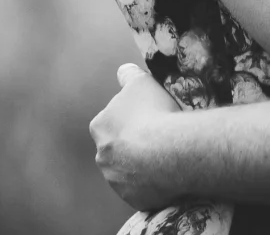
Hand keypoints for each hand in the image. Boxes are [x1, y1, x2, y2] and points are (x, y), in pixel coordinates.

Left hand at [90, 63, 183, 210]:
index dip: (128, 119)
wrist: (170, 151)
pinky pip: (142, 191)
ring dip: (141, 166)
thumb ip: (128, 75)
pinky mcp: (133, 198)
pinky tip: (168, 174)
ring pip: (127, 171)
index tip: (145, 118)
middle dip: (132, 145)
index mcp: (99, 127)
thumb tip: (123, 71)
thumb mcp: (141, 82)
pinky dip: (152, 184)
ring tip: (166, 156)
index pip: (109, 122)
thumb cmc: (153, 112)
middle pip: (116, 148)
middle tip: (157, 138)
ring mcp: (116, 180)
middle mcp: (102, 156)